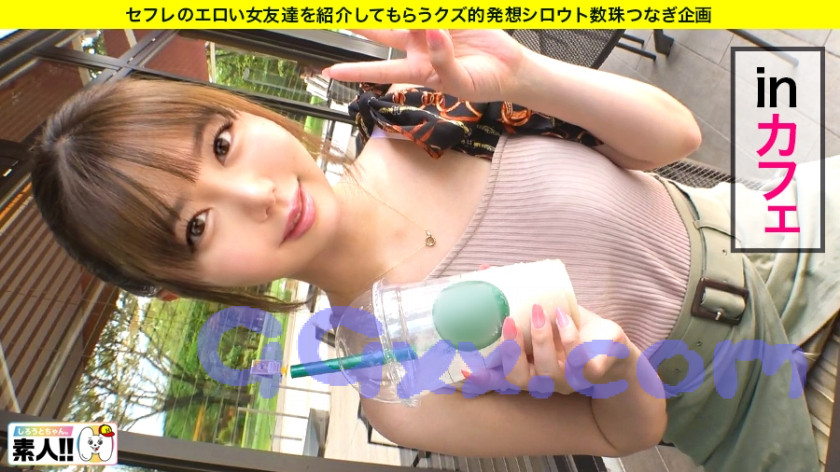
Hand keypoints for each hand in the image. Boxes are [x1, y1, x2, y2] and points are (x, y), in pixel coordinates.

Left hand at [323, 29, 527, 102]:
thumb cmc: (483, 83)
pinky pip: (434, 9)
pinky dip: (426, 10)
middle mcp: (418, 46)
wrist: (510, 69)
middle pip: (381, 32)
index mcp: (417, 69)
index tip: (330, 72)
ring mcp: (431, 28)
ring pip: (402, 14)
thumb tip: (432, 34)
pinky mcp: (449, 15)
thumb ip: (443, 64)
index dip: (354, 71)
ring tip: (385, 11)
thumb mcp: (459, 84)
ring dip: (390, 11)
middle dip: (360, 23)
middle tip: (342, 14)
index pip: (379, 70)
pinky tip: (426, 14)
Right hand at [463, 304, 636, 397]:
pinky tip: (565, 317)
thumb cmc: (568, 327)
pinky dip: (569, 337)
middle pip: (519, 378)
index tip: (463, 369)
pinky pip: (579, 363)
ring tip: (542, 311)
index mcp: (527, 368)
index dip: (481, 379)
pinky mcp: (591, 374)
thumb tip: (485, 270)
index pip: (499, 379)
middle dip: (513, 352)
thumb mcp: (542, 311)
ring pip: (548, 372)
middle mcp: (543, 381)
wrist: (608, 342)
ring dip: (543, 340)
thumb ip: (517, 296)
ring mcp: (567, 381)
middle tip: (510, 323)